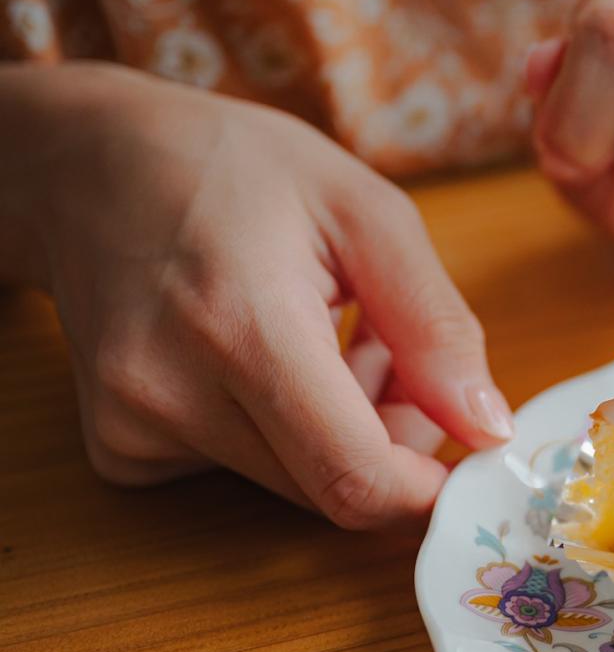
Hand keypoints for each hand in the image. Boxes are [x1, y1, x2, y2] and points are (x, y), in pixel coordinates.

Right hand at [0, 63, 512, 528]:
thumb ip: (436, 326)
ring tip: (328, 335)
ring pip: (295, 483)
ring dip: (342, 431)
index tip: (466, 445)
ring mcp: (133, 428)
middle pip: (334, 488)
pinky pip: (242, 471)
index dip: (430, 485)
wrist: (85, 163)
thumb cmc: (234, 168)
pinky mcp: (119, 448)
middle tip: (392, 352)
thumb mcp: (366, 212)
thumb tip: (489, 429)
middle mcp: (172, 393)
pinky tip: (266, 357)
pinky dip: (282, 432)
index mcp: (240, 326)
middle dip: (393, 441)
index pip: (354, 476)